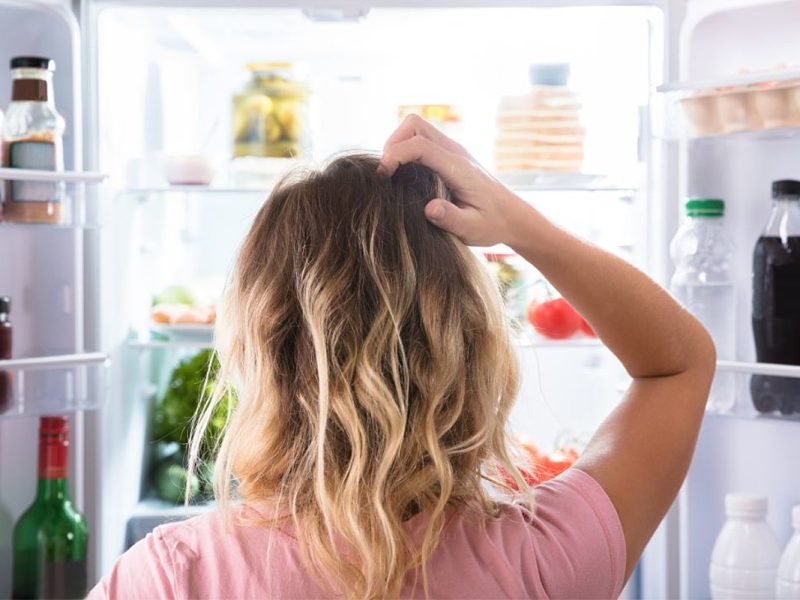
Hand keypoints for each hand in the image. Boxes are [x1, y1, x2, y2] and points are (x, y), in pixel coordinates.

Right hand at [378, 114, 529, 246]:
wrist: (512, 216)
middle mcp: (455, 152)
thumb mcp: (472, 229)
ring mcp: (452, 150)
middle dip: (393, 143)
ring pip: (416, 127)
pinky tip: (403, 175)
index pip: (420, 145)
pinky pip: (421, 139)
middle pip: (414, 125)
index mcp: (459, 168)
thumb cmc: (492, 224)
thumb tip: (429, 208)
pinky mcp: (449, 154)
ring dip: (398, 144)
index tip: (382, 177)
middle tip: (385, 173)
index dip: (395, 155)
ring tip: (390, 173)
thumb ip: (451, 219)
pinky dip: (405, 149)